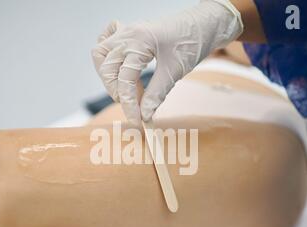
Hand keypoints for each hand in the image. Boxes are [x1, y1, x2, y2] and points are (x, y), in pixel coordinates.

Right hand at [91, 0, 242, 122]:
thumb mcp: (175, 71)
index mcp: (139, 41)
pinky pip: (107, 40)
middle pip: (107, 68)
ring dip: (109, 75)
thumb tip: (144, 115)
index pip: (125, 79)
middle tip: (133, 105)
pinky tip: (121, 66)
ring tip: (128, 88)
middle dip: (116, 91)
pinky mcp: (130, 33)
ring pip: (101, 54)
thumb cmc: (192, 42)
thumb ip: (156, 94)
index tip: (136, 121)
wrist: (204, 24)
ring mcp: (127, 31)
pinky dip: (108, 56)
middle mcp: (128, 34)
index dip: (128, 104)